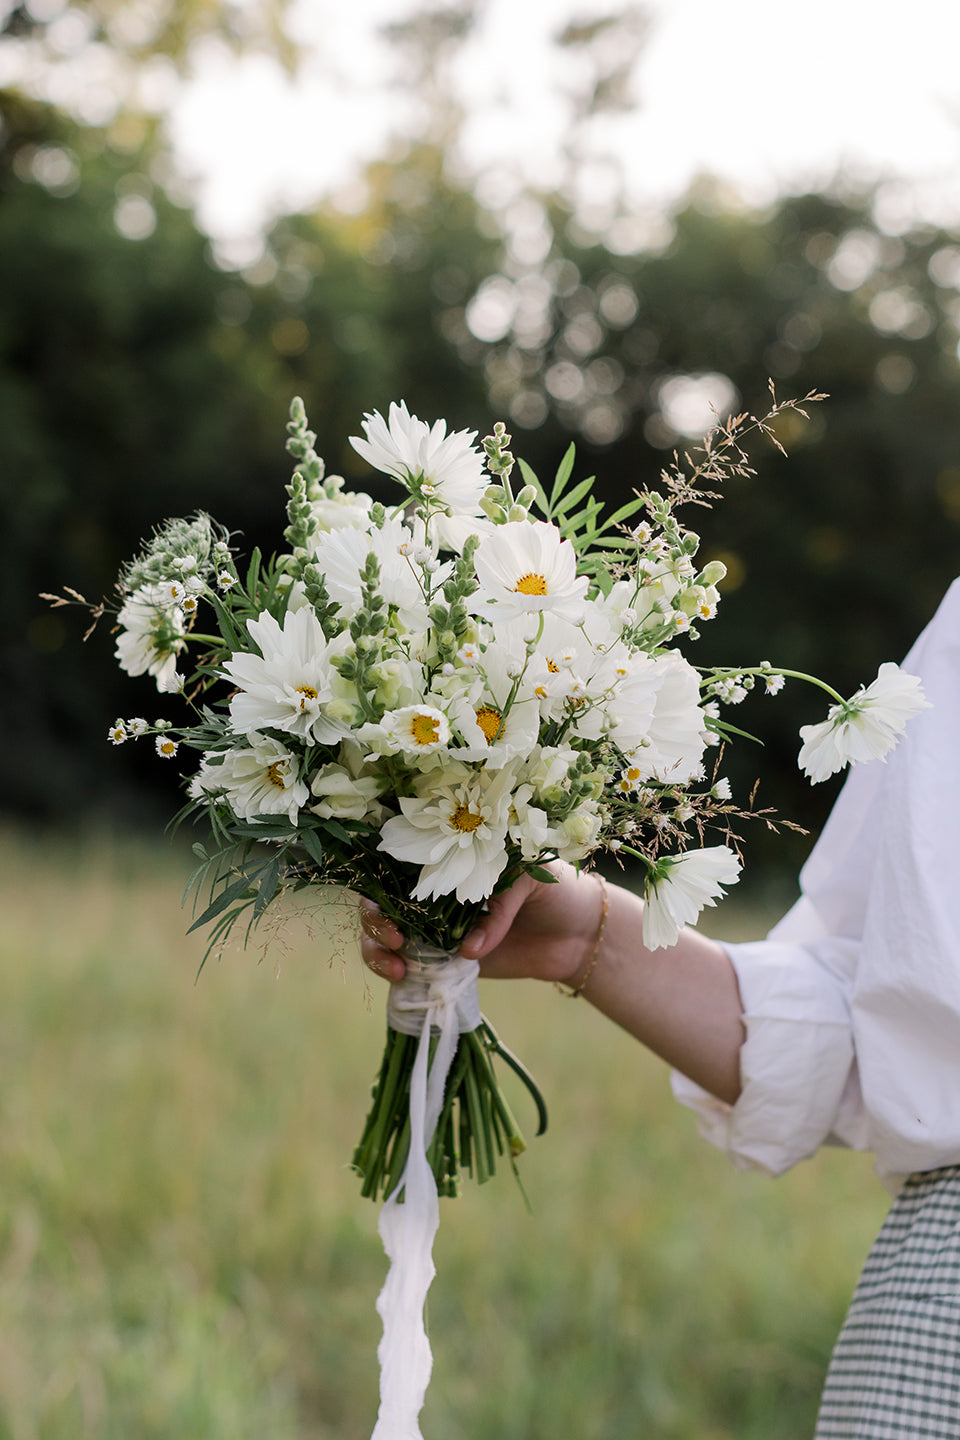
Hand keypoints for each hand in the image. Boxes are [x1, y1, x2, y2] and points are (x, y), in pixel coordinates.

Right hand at [358, 862, 604, 987]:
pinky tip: (404, 977)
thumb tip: (468, 949)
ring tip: (398, 968)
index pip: (397, 859)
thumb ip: (499, 903)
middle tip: (394, 939)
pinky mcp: (443, 961)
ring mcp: (434, 927)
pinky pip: (408, 966)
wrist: (579, 936)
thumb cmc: (556, 890)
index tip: (387, 898)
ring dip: (376, 951)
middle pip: (379, 899)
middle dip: (374, 920)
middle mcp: (433, 891)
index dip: (379, 875)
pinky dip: (396, 972)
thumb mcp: (532, 876)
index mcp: (451, 858)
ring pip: (383, 935)